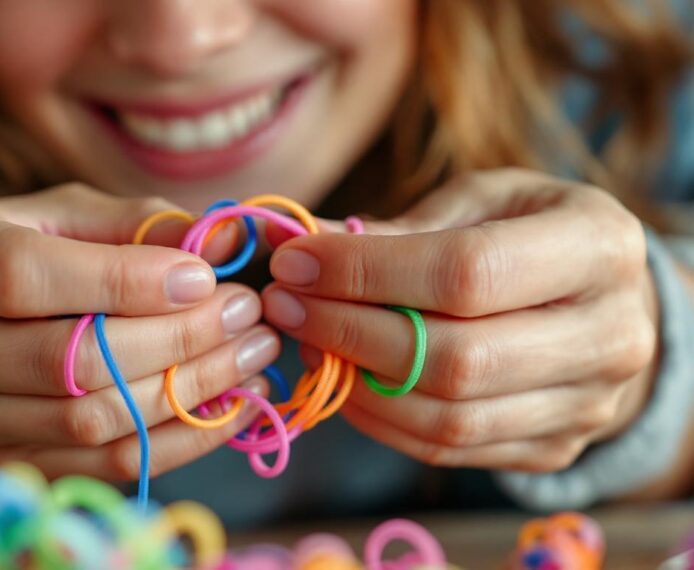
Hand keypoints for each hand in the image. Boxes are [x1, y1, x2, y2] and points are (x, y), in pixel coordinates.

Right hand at [0, 184, 277, 510]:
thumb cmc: (23, 249)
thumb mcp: (70, 215)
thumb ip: (143, 224)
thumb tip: (230, 238)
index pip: (20, 275)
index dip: (122, 281)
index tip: (204, 277)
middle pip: (64, 361)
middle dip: (176, 338)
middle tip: (247, 314)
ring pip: (89, 420)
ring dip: (189, 389)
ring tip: (250, 354)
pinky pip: (101, 464)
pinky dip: (179, 437)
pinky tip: (229, 402)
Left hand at [262, 169, 658, 471]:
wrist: (607, 305)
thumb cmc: (533, 234)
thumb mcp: (481, 203)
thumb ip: (401, 227)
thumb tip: (298, 242)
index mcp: (597, 247)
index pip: (466, 273)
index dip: (366, 272)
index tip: (295, 262)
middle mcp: (608, 336)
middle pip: (455, 357)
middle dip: (350, 331)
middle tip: (287, 305)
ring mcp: (587, 405)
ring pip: (447, 418)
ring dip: (356, 383)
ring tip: (309, 340)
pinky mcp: (554, 448)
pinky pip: (447, 451)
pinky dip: (380, 420)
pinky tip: (343, 381)